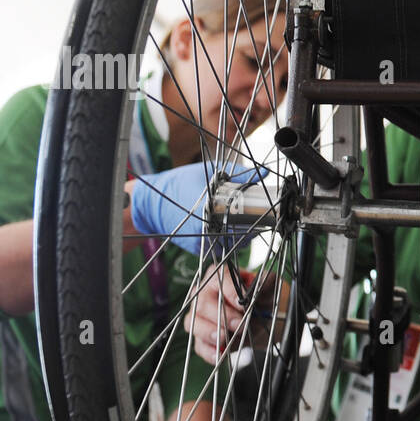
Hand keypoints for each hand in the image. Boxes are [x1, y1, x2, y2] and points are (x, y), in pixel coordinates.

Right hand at [130, 162, 266, 256]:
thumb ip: (239, 173)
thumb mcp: (210, 172)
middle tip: (260, 218)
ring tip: (247, 222)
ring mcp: (203, 241)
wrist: (150, 203)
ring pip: (234, 244)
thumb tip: (264, 173)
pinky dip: (228, 239)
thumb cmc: (180, 182)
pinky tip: (230, 228)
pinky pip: (221, 246)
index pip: (247, 222)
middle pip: (243, 236)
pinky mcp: (198, 248)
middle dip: (254, 228)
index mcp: (212, 208)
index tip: (268, 213)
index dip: (261, 219)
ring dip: (243, 235)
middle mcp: (208, 228)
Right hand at [183, 266, 280, 365]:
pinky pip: (199, 346)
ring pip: (194, 325)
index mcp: (218, 277)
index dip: (229, 293)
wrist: (264, 318)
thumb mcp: (268, 287)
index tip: (242, 304)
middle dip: (221, 317)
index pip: (217, 280)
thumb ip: (266, 284)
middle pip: (201, 305)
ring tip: (226, 338)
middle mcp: (203, 295)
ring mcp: (199, 317)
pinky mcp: (202, 337)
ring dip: (210, 333)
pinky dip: (209, 352)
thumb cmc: (262, 297)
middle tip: (239, 324)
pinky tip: (220, 355)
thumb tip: (261, 285)